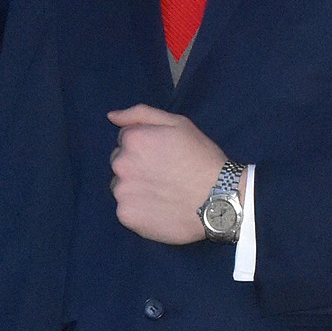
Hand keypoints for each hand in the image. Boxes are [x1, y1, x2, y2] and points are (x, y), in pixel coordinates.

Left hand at [108, 105, 227, 242]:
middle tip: (166, 175)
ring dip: (136, 188)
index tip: (165, 156)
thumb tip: (112, 116)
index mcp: (133, 139)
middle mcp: (121, 164)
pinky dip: (140, 210)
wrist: (220, 200)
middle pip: (120, 163)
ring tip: (164, 194)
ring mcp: (122, 192)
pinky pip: (127, 210)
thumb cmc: (203, 159)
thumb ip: (141, 114)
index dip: (147, 146)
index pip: (126, 140)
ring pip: (122, 187)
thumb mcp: (179, 124)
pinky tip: (161, 209)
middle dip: (137, 166)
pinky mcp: (127, 216)